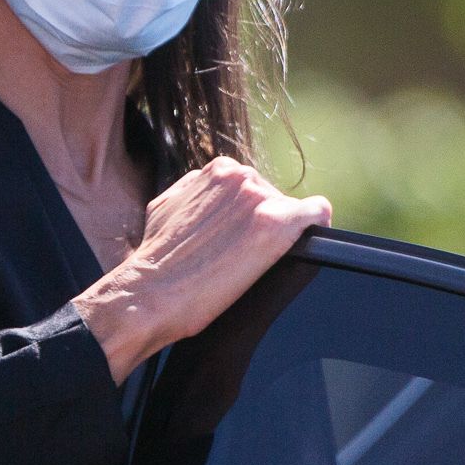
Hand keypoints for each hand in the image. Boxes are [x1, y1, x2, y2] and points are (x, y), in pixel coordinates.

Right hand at [73, 158, 331, 380]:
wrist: (149, 294)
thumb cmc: (153, 261)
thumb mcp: (166, 207)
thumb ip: (194, 193)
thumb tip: (209, 195)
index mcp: (217, 170)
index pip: (251, 187)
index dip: (246, 216)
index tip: (239, 238)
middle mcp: (241, 177)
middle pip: (273, 198)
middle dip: (264, 224)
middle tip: (244, 255)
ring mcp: (259, 199)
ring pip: (292, 211)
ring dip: (282, 233)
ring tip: (258, 263)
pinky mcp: (275, 226)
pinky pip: (315, 214)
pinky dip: (315, 227)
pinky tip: (310, 244)